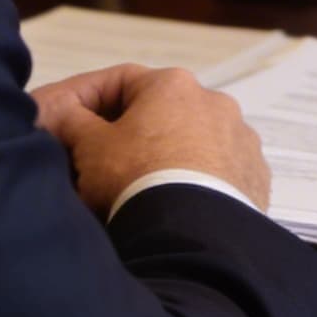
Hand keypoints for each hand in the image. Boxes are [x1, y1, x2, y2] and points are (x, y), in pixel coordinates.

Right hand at [33, 62, 272, 213]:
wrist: (191, 234)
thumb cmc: (135, 178)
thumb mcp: (90, 147)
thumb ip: (70, 120)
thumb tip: (60, 113)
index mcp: (173, 84)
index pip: (118, 81)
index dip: (84, 100)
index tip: (63, 123)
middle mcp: (215, 103)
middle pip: (158, 114)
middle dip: (127, 135)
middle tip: (99, 164)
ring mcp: (241, 141)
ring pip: (190, 144)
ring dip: (165, 159)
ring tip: (138, 190)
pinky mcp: (255, 179)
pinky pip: (216, 175)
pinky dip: (195, 184)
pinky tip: (175, 206)